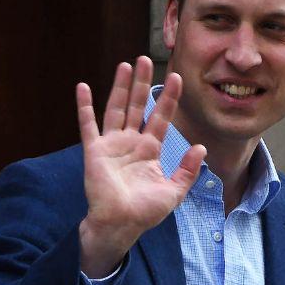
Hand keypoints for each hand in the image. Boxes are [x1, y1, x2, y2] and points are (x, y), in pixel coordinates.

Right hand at [76, 56, 205, 276]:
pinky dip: (84, 106)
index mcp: (150, 150)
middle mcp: (130, 143)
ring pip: (117, 109)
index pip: (161, 117)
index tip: (177, 77)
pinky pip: (88, 125)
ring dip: (121, 87)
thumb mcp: (174, 191)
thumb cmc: (145, 212)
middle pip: (138, 106)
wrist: (122, 225)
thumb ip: (188, 170)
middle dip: (142, 83)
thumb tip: (201, 148)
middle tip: (147, 59)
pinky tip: (82, 87)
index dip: (169, 98)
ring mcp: (112, 145)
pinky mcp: (94, 151)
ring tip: (126, 64)